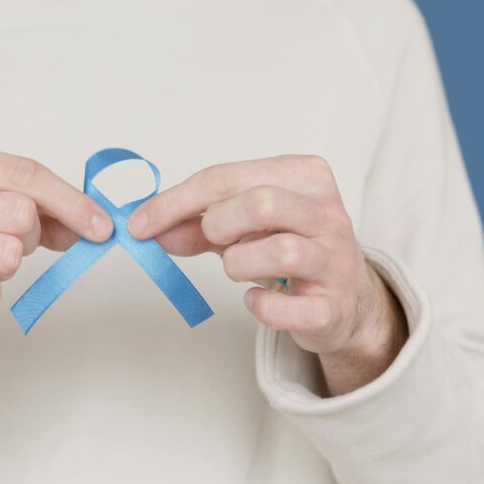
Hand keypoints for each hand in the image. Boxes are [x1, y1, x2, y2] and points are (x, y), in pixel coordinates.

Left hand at [127, 155, 405, 395]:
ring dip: (239, 264)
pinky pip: (289, 307)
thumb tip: (150, 229)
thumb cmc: (287, 249)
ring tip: (239, 268)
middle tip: (212, 240)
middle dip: (218, 225)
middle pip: (261, 203)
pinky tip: (255, 299)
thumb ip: (196, 224)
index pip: (228, 176)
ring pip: (281, 251)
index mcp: (304, 176)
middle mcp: (327, 213)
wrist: (343, 301)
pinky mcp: (335, 306)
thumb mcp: (241, 227)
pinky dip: (261, 306)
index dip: (175, 202)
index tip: (140, 224)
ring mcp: (337, 260)